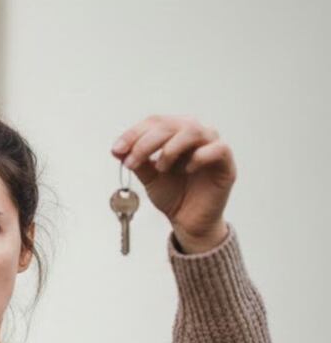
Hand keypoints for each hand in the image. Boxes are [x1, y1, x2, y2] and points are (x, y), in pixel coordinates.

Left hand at [110, 115, 234, 252]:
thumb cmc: (173, 195)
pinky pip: (218, 148)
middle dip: (146, 142)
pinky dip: (199, 156)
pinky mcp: (226, 164)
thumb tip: (117, 150)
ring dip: (170, 147)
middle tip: (132, 161)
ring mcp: (212, 147)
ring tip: (160, 167)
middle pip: (171, 124)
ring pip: (194, 131)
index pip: (155, 122)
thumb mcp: (148, 178)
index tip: (117, 150)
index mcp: (175, 134)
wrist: (188, 221)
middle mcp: (195, 136)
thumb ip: (136, 162)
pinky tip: (187, 169)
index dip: (134, 133)